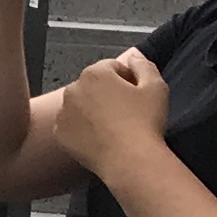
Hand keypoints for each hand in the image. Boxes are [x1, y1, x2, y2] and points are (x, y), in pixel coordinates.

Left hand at [52, 48, 169, 172]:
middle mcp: (73, 89)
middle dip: (108, 93)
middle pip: (93, 85)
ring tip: (114, 126)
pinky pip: (72, 125)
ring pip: (81, 105)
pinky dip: (83, 129)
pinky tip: (101, 137)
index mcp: (94, 73)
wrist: (130, 160)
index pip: (112, 67)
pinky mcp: (60, 134)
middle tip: (127, 112)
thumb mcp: (156, 87)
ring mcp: (63, 113)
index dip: (128, 79)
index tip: (137, 95)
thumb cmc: (145, 122)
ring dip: (93, 110)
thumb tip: (134, 57)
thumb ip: (144, 65)